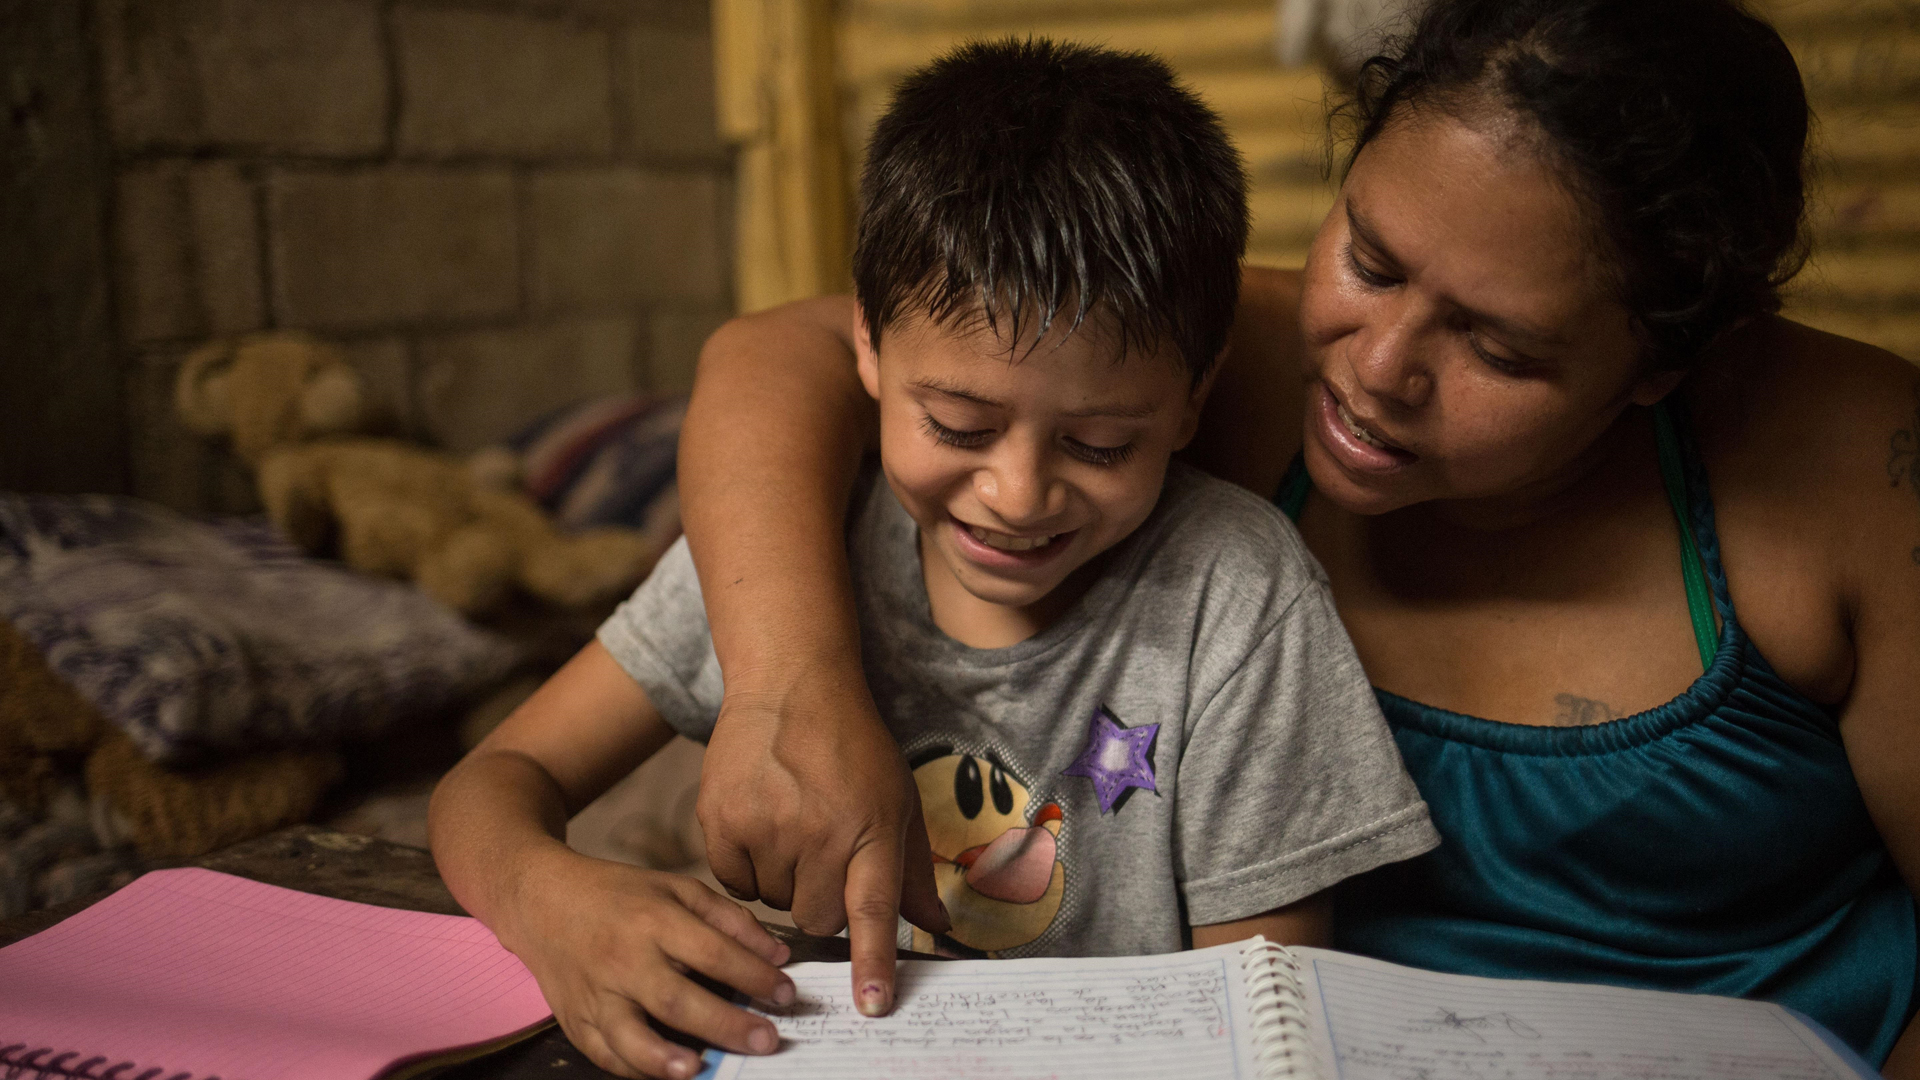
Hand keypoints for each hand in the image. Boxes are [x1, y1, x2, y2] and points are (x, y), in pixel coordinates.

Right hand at [498, 847, 797, 1078]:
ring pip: (629, 1036)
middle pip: (676, 1000)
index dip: (754, 975)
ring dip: (665, 1059)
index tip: (787, 994)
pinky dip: (634, 1069)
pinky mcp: (576, 1020)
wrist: (543, 902)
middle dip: (726, 1024)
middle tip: (768, 1041)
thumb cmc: (620, 895)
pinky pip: (604, 1054)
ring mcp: (596, 994)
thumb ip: (730, 919)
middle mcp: (623, 959)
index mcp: (653, 920)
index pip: (712, 952)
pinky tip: (667, 1075)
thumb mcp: (677, 888)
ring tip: (701, 1069)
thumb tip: (778, 955)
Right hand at [698, 677, 949, 1015]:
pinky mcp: (722, 819)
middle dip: (822, 902)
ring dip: (784, 880)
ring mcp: (767, 826)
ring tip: (791, 826)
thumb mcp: (897, 799)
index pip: (874, 910)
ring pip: (774, 903)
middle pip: (817, 919)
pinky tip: (759, 823)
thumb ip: (912, 870)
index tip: (870, 1004)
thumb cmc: (852, 745)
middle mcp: (820, 831)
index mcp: (871, 828)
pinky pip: (734, 883)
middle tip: (823, 854)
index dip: (872, 962)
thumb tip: (939, 927)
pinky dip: (746, 867)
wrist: (790, 684)